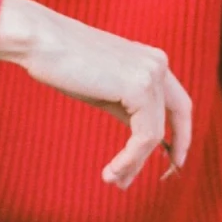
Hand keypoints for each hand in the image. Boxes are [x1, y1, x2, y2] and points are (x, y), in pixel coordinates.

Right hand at [0, 0, 191, 189]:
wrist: (40, 40)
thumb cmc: (63, 63)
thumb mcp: (105, 89)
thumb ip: (129, 107)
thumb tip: (144, 142)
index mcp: (152, 60)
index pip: (179, 103)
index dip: (181, 134)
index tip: (172, 160)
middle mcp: (158, 63)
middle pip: (178, 117)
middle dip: (174, 150)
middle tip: (160, 178)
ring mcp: (151, 74)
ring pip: (156, 132)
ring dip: (136, 163)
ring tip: (114, 180)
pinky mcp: (139, 88)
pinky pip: (145, 136)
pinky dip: (130, 159)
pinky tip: (112, 171)